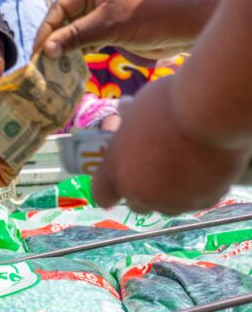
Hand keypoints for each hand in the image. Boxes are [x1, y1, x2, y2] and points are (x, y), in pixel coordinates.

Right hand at [34, 0, 187, 59]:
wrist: (188, 26)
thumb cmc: (149, 17)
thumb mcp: (107, 26)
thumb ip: (75, 37)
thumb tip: (45, 50)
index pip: (61, 6)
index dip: (47, 29)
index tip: (37, 51)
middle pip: (67, 18)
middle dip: (55, 39)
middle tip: (41, 61)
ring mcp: (107, 11)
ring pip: (78, 29)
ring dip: (67, 47)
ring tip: (53, 66)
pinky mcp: (116, 27)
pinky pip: (91, 38)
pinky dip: (81, 50)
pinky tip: (71, 65)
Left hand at [91, 78, 250, 213]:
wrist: (211, 116)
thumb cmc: (167, 106)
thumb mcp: (138, 107)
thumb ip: (129, 117)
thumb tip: (124, 108)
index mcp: (116, 172)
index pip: (102, 195)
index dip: (110, 188)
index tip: (119, 177)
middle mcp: (140, 194)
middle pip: (136, 204)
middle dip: (143, 190)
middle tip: (155, 168)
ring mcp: (173, 202)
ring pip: (168, 205)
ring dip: (171, 192)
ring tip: (184, 165)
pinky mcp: (203, 201)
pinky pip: (197, 199)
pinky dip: (199, 188)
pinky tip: (206, 167)